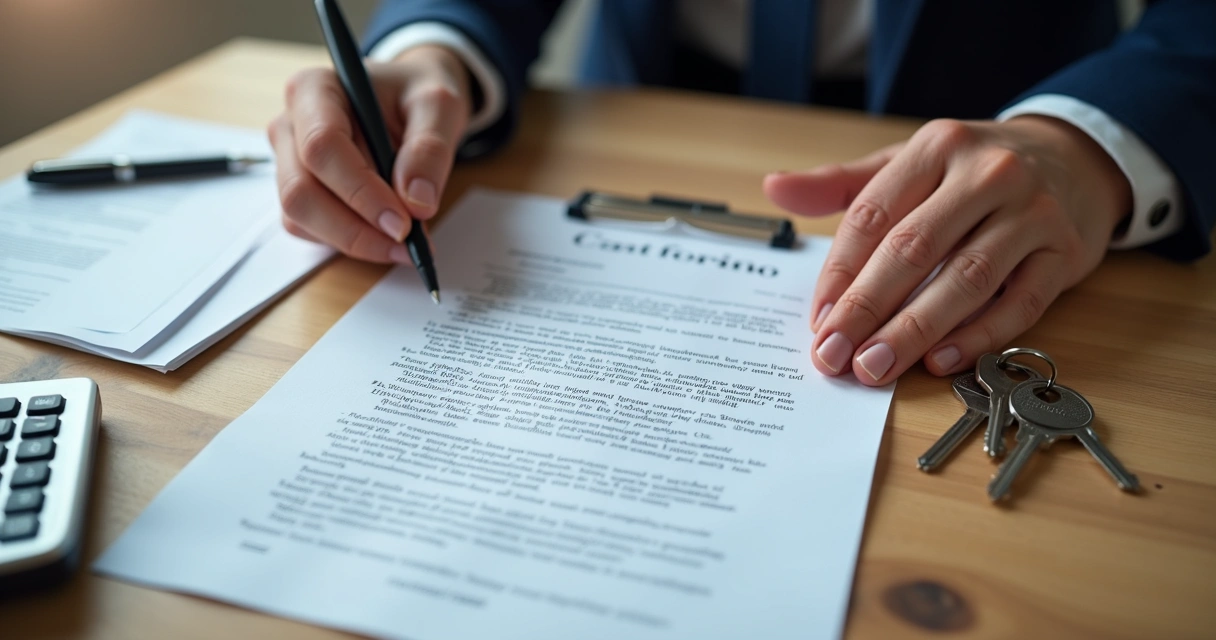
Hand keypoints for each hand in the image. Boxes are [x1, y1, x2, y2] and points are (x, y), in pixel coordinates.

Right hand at [268, 45, 470, 261]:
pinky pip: (311, 230)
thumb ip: (430, 148)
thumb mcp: (439, 106)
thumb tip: (416, 202)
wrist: (413, 103)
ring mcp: (289, 162)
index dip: (360, 191)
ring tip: (404, 243)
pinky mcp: (300, 192)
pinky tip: (387, 236)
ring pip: (300, 217)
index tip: (402, 222)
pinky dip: (350, 242)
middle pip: (301, 191)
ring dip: (354, 240)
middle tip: (406, 243)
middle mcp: (290, 125)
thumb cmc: (418, 95)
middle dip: (355, 228)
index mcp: (315, 89)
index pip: (322, 146)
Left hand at [763, 117, 1131, 385]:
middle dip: (867, 308)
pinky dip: (979, 336)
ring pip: (966, 279)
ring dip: (915, 329)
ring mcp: (1032, 213)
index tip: (818, 320)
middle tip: (835, 354)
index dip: (840, 273)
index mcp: (936, 149)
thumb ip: (842, 184)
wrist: (1075, 157)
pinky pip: (1020, 303)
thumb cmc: (972, 171)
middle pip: (914, 249)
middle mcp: (987, 175)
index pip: (873, 216)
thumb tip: (775, 188)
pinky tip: (941, 361)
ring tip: (876, 366)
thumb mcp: (908, 162)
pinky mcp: (1064, 253)